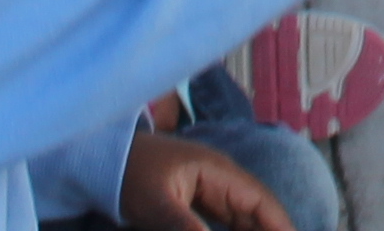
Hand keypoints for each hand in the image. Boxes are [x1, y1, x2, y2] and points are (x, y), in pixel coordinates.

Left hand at [119, 123, 293, 230]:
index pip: (262, 203)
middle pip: (259, 213)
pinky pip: (228, 222)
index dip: (282, 227)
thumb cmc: (128, 173)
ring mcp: (212, 189)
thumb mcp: (156, 203)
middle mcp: (222, 179)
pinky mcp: (199, 200)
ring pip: (245, 219)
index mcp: (219, 172)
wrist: (101, 159)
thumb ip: (184, 227)